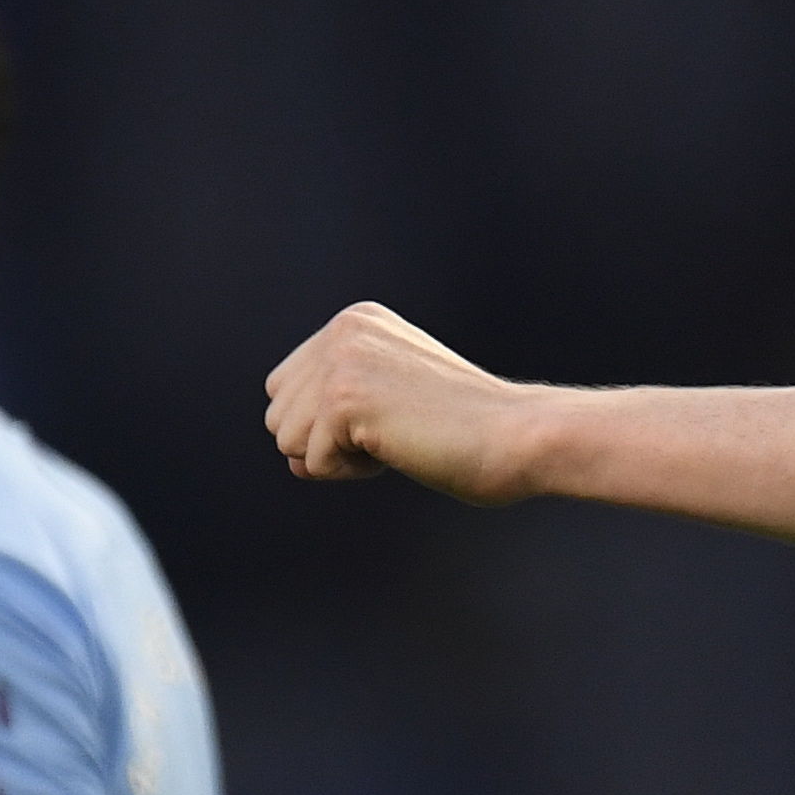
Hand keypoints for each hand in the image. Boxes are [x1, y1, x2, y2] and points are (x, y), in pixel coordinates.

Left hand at [265, 302, 542, 500]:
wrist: (516, 436)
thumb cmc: (469, 432)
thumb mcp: (392, 405)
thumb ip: (335, 419)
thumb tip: (292, 461)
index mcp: (356, 321)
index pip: (287, 389)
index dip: (328, 424)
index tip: (391, 418)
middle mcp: (344, 330)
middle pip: (278, 415)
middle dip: (326, 442)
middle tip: (395, 431)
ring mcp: (343, 360)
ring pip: (286, 439)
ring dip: (338, 458)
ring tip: (397, 438)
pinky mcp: (344, 397)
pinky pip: (312, 462)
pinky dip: (352, 472)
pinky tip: (398, 449)